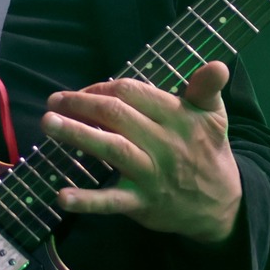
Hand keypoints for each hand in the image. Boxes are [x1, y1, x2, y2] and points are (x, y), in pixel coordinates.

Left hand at [40, 62, 242, 244]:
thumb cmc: (207, 151)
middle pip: (117, 116)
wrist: (221, 204)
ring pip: (112, 149)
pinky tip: (62, 196)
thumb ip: (207, 89)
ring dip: (77, 134)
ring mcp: (151, 174)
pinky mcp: (142, 203)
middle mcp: (164, 143)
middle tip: (54, 101)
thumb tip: (218, 65)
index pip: (132, 93)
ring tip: (49, 123)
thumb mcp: (214, 116)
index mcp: (178, 117)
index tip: (82, 92)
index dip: (101, 88)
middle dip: (81, 104)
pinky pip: (112, 202)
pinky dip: (86, 201)